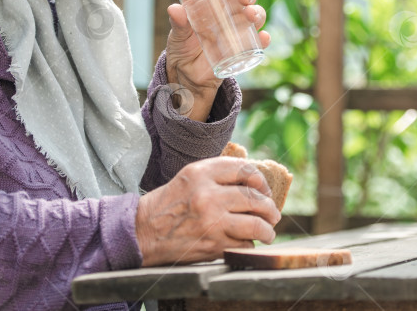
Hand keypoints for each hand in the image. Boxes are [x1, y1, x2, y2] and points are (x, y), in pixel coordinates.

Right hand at [135, 157, 280, 265]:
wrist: (143, 232)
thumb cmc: (169, 204)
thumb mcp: (189, 177)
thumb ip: (218, 175)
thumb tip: (254, 182)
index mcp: (202, 173)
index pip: (245, 170)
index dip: (261, 180)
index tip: (264, 189)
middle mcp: (208, 195)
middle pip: (255, 198)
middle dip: (269, 208)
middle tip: (273, 215)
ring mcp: (212, 221)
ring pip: (256, 225)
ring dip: (267, 230)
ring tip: (268, 232)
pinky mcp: (212, 245)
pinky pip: (244, 245)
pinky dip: (249, 245)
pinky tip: (245, 243)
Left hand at [166, 0, 270, 121]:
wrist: (187, 77)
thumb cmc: (182, 48)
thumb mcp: (177, 35)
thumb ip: (178, 23)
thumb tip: (174, 9)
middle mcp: (230, 10)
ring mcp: (239, 28)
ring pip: (257, 13)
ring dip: (258, 12)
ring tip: (250, 16)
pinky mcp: (244, 47)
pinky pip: (259, 40)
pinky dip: (263, 38)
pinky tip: (262, 38)